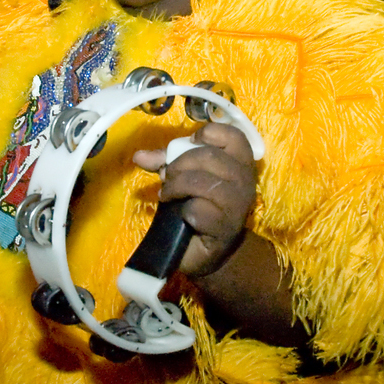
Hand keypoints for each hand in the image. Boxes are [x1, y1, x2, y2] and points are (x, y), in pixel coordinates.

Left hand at [132, 122, 256, 279]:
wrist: (206, 249)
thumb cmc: (198, 206)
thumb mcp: (182, 176)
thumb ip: (165, 163)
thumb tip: (139, 156)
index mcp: (239, 163)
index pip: (234, 136)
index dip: (209, 134)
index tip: (189, 144)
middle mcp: (245, 181)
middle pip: (211, 157)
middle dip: (180, 164)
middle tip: (167, 177)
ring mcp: (238, 206)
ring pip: (205, 183)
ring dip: (178, 186)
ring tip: (167, 195)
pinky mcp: (226, 228)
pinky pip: (201, 210)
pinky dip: (186, 211)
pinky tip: (183, 216)